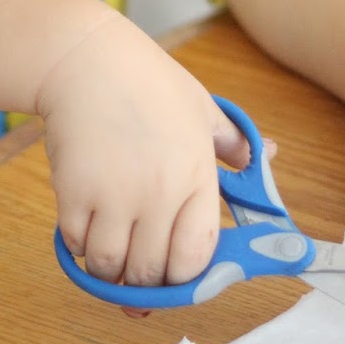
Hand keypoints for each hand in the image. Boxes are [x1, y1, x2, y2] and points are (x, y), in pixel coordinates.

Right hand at [38, 15, 246, 295]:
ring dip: (110, 271)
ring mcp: (116, 195)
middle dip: (145, 283)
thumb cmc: (148, 82)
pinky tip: (88, 228)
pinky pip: (77, 245)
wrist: (87, 60)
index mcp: (198, 175)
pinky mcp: (75, 192)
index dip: (186, 278)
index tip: (177, 276)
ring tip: (112, 256)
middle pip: (152, 272)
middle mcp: (160, 193)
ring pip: (111, 268)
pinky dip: (80, 247)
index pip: (196, 257)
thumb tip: (269, 154)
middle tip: (139, 275)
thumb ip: (235, 143)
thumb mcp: (203, 108)